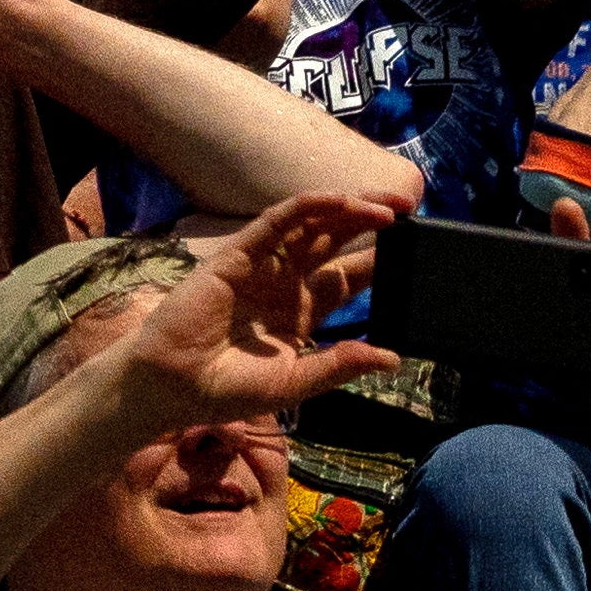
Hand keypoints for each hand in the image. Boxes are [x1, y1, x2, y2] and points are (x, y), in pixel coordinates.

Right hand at [96, 194, 396, 439]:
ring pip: (312, 225)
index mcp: (303, 311)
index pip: (349, 278)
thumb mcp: (295, 383)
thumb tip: (392, 358)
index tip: (415, 249)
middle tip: (409, 209)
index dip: (381, 262)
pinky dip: (305, 207)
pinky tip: (335, 201)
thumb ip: (338, 365)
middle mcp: (286, 281)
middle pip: (336, 242)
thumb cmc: (229, 389)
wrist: (174, 386)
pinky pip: (276, 223)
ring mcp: (263, 264)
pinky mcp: (238, 255)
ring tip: (387, 205)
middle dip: (372, 223)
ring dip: (348, 210)